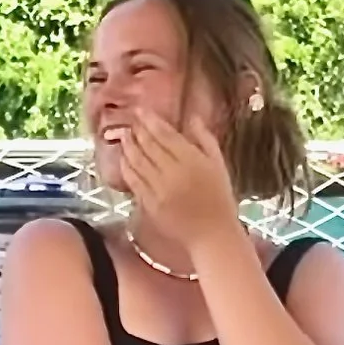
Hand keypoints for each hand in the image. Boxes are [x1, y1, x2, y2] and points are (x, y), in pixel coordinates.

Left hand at [116, 107, 242, 252]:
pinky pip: (133, 181)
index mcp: (192, 161)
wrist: (212, 234)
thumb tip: (193, 117)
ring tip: (124, 136)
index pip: (165, 135)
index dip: (150, 120)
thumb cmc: (220, 198)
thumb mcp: (218, 165)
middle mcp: (173, 173)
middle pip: (148, 145)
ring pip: (137, 161)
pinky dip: (126, 167)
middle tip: (131, 121)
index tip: (141, 111)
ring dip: (128, 146)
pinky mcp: (149, 204)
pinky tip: (123, 159)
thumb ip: (205, 139)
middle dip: (138, 130)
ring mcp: (159, 189)